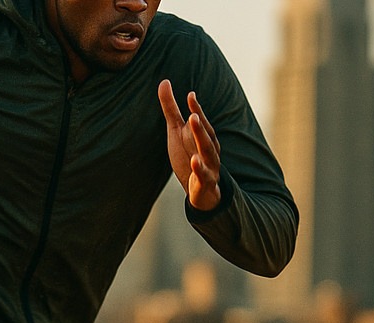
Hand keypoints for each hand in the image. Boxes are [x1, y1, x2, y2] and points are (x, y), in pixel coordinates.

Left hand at [158, 79, 221, 210]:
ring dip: (203, 142)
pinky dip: (200, 169)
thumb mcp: (177, 131)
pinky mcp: (205, 182)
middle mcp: (209, 149)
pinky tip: (194, 161)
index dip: (196, 109)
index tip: (190, 95)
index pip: (201, 121)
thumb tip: (164, 81)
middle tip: (193, 115)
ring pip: (208, 153)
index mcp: (203, 136)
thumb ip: (171, 108)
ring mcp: (209, 165)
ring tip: (196, 132)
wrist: (202, 191)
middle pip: (206, 136)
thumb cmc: (189, 155)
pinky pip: (203, 175)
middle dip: (200, 126)